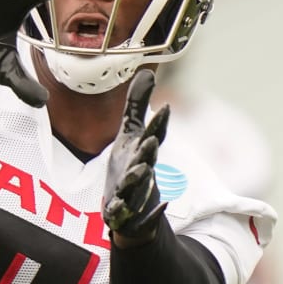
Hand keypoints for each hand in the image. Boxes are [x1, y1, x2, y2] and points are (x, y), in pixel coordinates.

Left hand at [102, 69, 170, 243]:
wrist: (130, 209)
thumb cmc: (131, 166)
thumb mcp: (131, 134)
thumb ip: (137, 106)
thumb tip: (146, 71)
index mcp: (143, 151)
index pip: (154, 135)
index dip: (159, 123)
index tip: (165, 108)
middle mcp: (140, 170)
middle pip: (146, 159)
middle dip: (148, 151)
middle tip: (150, 142)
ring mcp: (131, 191)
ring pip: (135, 184)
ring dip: (139, 177)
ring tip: (140, 170)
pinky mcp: (119, 209)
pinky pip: (121, 211)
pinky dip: (122, 210)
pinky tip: (117, 208)